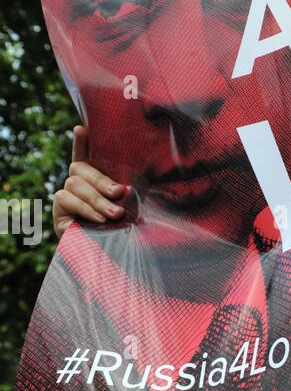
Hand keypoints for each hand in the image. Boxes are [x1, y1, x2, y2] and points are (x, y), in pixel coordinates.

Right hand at [52, 125, 127, 239]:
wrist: (106, 261)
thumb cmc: (120, 231)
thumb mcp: (128, 210)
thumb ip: (126, 196)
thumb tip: (132, 188)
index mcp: (94, 180)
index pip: (85, 156)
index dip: (82, 143)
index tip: (81, 128)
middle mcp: (77, 184)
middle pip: (80, 168)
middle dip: (101, 180)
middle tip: (119, 193)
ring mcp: (65, 196)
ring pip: (75, 184)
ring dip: (97, 199)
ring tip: (115, 214)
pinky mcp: (58, 211)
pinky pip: (67, 200)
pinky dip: (85, 208)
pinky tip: (99, 219)